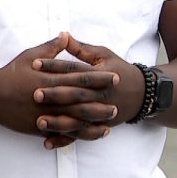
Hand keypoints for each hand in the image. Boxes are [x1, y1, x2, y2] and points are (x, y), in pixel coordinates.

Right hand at [0, 33, 117, 143]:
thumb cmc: (11, 73)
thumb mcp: (29, 55)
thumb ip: (50, 48)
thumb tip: (65, 36)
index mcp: (51, 78)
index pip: (80, 77)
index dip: (99, 77)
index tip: (114, 76)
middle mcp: (51, 97)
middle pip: (81, 100)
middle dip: (101, 101)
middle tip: (118, 102)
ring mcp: (46, 114)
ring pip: (75, 119)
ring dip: (94, 120)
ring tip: (110, 121)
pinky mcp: (41, 127)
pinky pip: (64, 133)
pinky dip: (79, 134)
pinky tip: (92, 134)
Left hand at [33, 34, 145, 148]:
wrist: (141, 93)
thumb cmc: (119, 69)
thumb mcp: (103, 54)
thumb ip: (81, 48)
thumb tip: (63, 35)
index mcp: (99, 74)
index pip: (74, 69)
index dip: (55, 66)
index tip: (35, 64)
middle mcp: (99, 94)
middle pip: (75, 94)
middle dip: (55, 95)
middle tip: (35, 94)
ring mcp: (99, 112)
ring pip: (77, 118)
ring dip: (58, 122)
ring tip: (39, 121)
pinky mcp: (97, 126)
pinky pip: (79, 135)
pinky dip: (64, 140)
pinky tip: (47, 142)